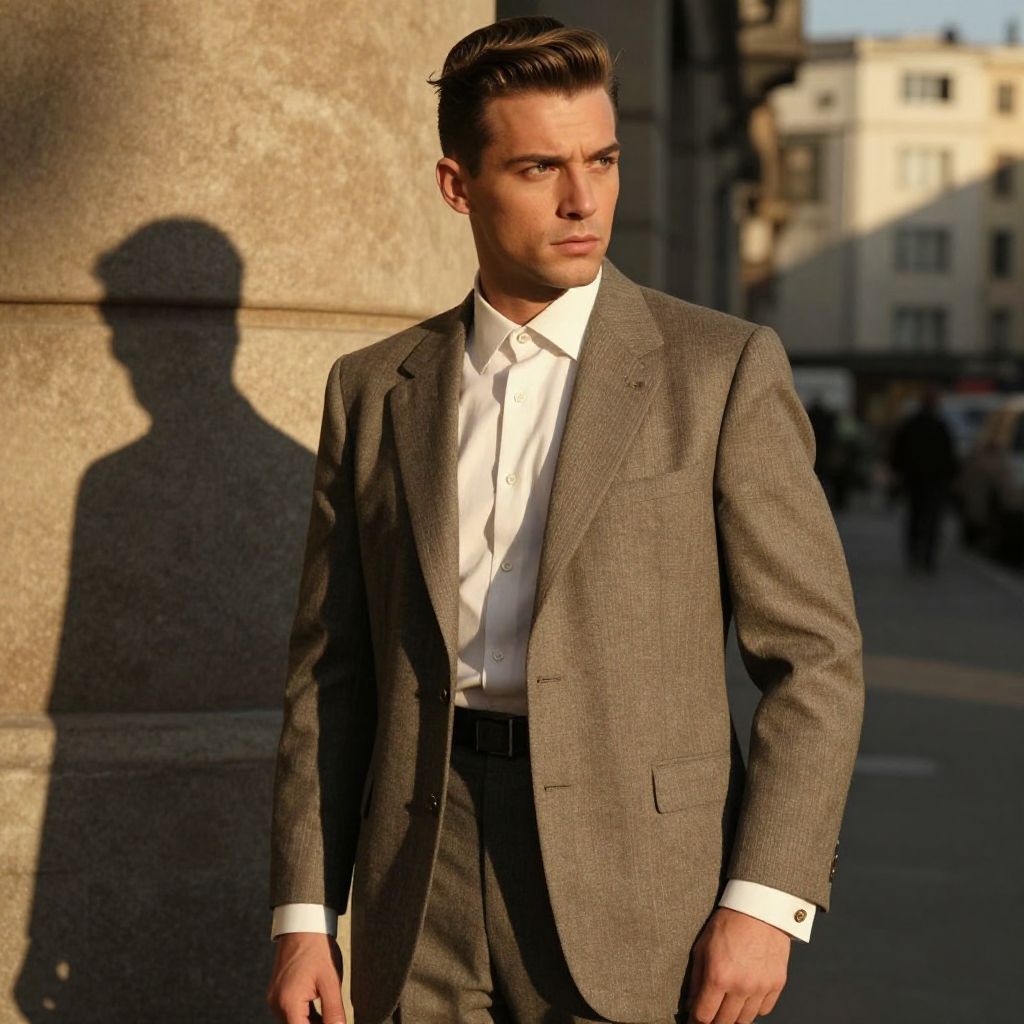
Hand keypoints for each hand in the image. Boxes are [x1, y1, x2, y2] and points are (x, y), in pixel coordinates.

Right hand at [267, 932, 345, 1023]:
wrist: (303, 925)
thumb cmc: (317, 949)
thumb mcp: (330, 981)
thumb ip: (334, 1011)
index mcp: (288, 1002)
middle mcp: (277, 1003)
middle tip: (334, 1019)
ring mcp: (275, 998)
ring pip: (294, 1021)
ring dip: (310, 1023)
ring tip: (329, 1017)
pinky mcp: (277, 992)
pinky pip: (290, 1011)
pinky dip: (304, 1015)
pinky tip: (320, 1013)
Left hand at [686, 908, 789, 1023]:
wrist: (759, 909)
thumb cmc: (729, 924)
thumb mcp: (702, 947)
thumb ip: (696, 978)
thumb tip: (691, 1003)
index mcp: (718, 976)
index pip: (704, 1015)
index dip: (697, 1020)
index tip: (695, 1020)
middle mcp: (740, 986)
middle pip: (725, 1022)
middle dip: (714, 1021)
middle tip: (711, 1015)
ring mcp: (760, 987)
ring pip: (745, 1020)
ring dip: (734, 1017)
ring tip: (727, 1007)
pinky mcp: (776, 985)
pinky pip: (763, 1010)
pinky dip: (753, 1008)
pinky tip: (746, 998)